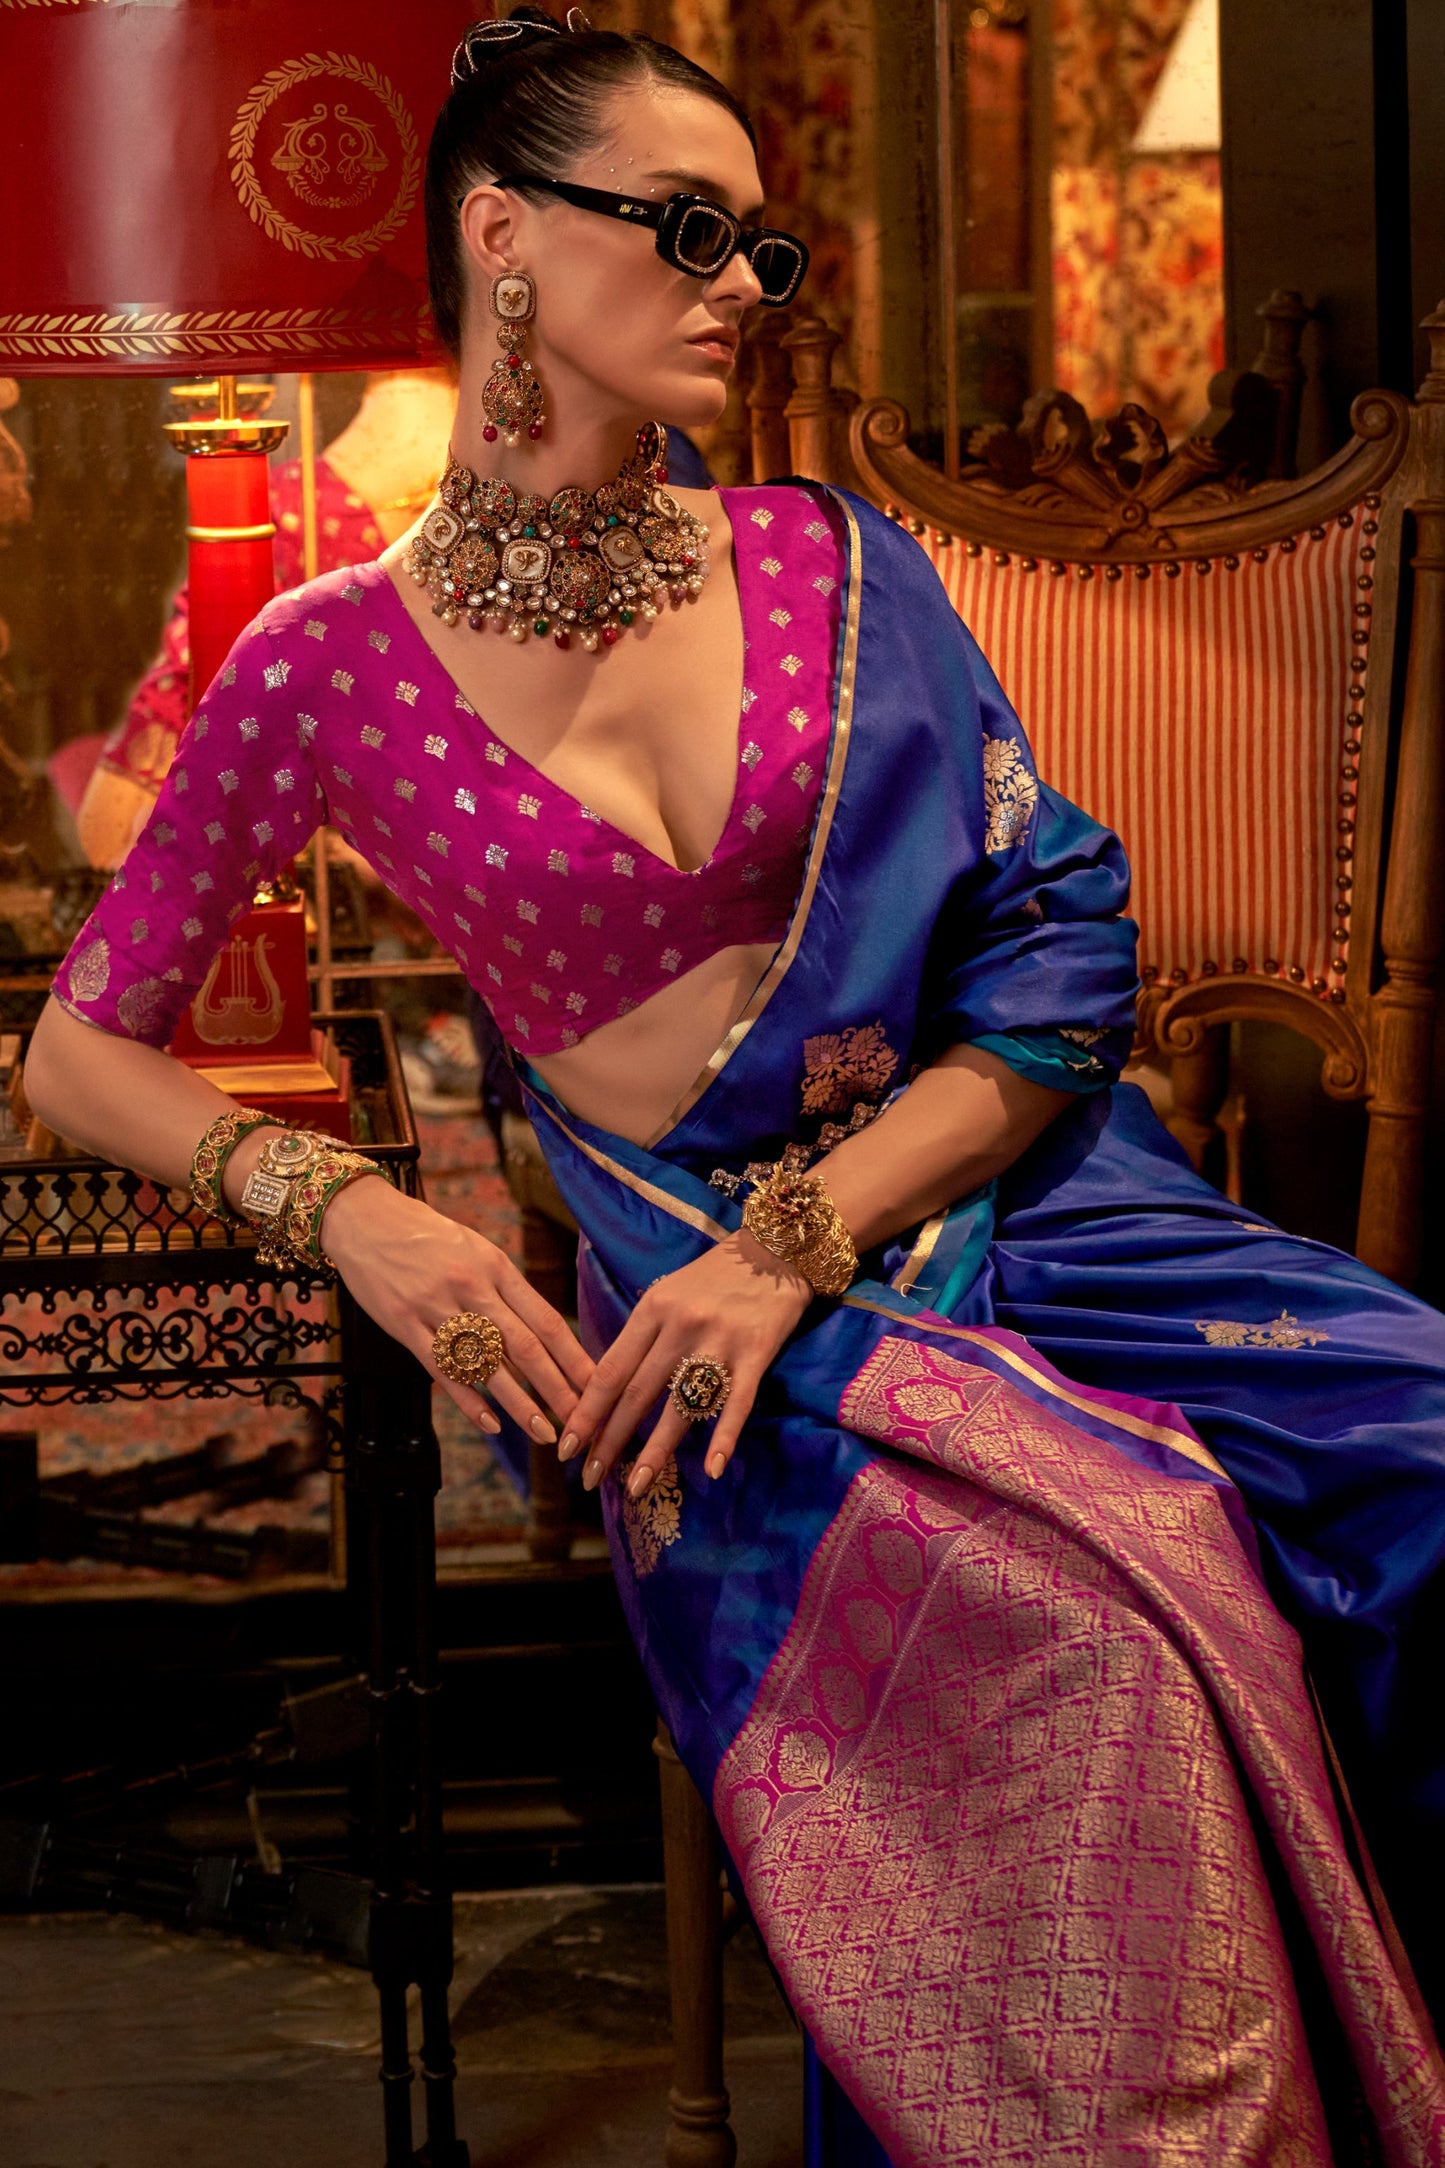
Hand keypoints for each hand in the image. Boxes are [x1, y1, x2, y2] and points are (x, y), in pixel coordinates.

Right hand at [322, 1174, 591, 1441]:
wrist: (364, 1219)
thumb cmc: (425, 1235)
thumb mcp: (474, 1250)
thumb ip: (503, 1290)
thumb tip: (538, 1335)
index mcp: (495, 1267)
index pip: (545, 1319)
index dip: (573, 1357)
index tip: (597, 1384)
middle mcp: (472, 1288)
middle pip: (525, 1347)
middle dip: (558, 1388)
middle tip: (581, 1421)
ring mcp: (436, 1308)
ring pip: (487, 1365)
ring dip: (519, 1404)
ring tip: (544, 1432)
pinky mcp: (404, 1325)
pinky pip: (442, 1370)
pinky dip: (469, 1401)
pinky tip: (492, 1425)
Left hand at [562, 1230, 811, 1497]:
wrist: (776, 1249)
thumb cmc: (715, 1277)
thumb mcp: (667, 1294)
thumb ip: (642, 1336)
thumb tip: (608, 1386)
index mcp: (652, 1310)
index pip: (610, 1370)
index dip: (586, 1412)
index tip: (567, 1446)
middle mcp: (681, 1326)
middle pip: (637, 1393)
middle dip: (609, 1440)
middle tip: (590, 1478)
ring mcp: (719, 1340)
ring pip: (681, 1405)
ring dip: (656, 1451)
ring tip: (636, 1486)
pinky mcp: (756, 1352)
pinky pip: (737, 1402)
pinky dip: (724, 1437)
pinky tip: (711, 1469)